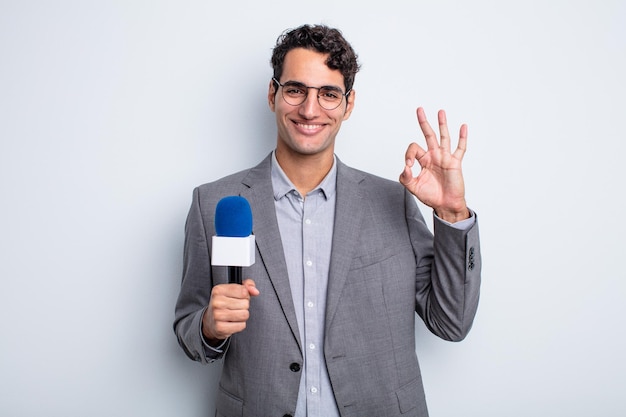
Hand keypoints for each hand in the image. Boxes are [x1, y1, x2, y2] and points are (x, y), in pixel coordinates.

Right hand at [201, 279, 259, 344]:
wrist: (210, 321)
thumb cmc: (224, 304)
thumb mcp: (233, 290)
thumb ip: (247, 285)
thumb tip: (255, 291)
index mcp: (219, 290)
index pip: (244, 291)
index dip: (245, 295)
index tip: (239, 297)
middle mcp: (216, 302)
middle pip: (245, 304)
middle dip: (244, 306)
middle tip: (235, 307)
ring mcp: (217, 315)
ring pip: (244, 315)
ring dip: (242, 316)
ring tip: (234, 314)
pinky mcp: (220, 327)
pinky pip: (241, 326)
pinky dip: (239, 325)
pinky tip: (232, 322)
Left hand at [399, 107, 469, 222]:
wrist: (445, 205)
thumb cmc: (430, 196)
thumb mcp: (413, 187)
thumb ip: (405, 178)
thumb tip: (406, 167)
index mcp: (423, 160)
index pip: (414, 148)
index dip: (408, 155)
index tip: (409, 166)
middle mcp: (434, 156)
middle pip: (428, 135)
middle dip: (423, 122)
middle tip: (419, 109)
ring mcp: (445, 158)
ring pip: (444, 137)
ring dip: (442, 124)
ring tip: (440, 111)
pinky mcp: (455, 163)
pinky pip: (460, 148)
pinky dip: (462, 138)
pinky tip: (463, 127)